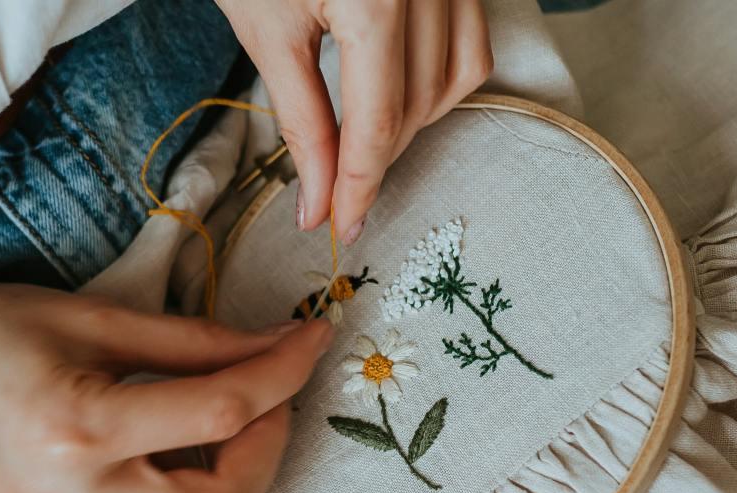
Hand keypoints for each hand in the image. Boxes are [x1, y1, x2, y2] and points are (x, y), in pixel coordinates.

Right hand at [0, 283, 331, 492]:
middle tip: (266, 393)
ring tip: (227, 430)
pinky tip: (189, 454)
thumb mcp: (95, 315)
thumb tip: (277, 344)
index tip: (314, 337)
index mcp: (78, 429)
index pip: (218, 414)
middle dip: (268, 448)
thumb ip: (196, 340)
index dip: (282, 372)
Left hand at [216, 0, 491, 243]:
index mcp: (374, 2)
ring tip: (359, 140)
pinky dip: (439, 80)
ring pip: (453, 81)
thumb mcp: (267, 32)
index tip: (338, 225)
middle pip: (416, 108)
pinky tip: (397, 92)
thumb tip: (318, 199)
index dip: (358, 187)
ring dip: (409, 123)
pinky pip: (469, 44)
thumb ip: (301, 121)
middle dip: (374, 158)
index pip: (377, 125)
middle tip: (335, 191)